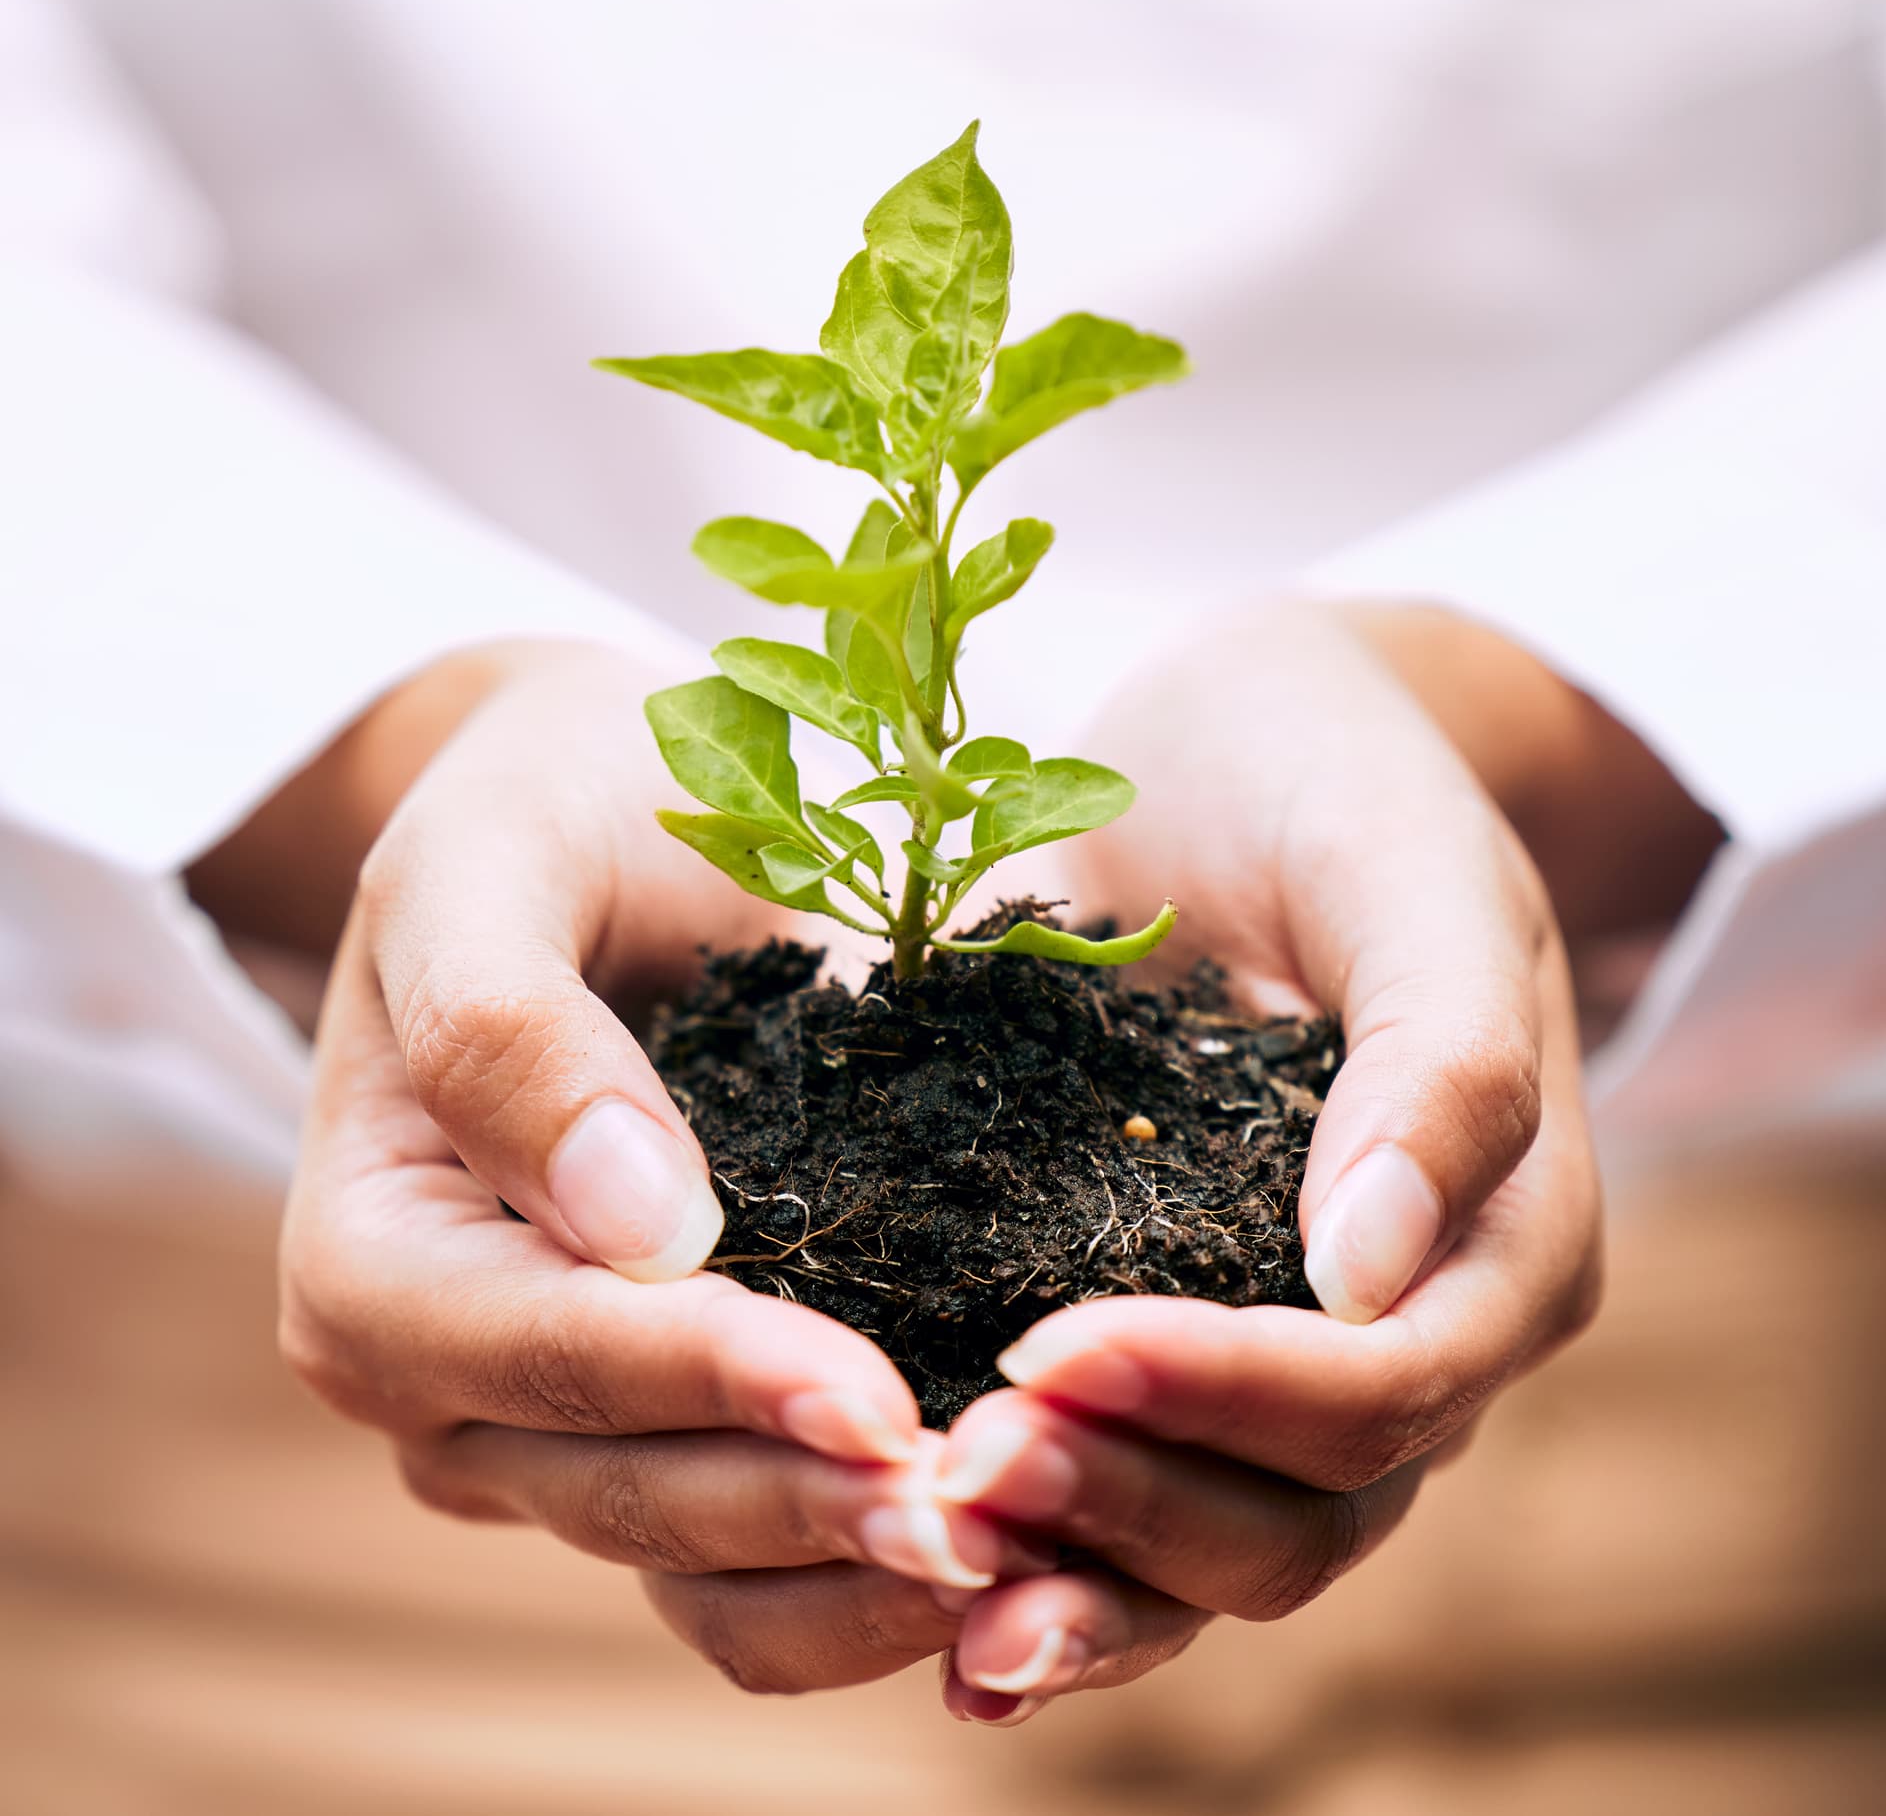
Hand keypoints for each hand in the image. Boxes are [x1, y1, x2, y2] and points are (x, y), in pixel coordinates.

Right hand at [277, 644, 1024, 1691]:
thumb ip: (512, 1025)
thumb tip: (623, 1223)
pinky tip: (1002, 1546)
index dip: (706, 1380)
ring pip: (699, 1561)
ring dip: (850, 1575)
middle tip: (984, 1513)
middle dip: (804, 1503)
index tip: (874, 1398)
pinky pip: (758, 1548)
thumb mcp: (492, 858)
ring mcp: (559, 1425)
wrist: (609, 817)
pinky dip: (862, 1572)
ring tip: (1015, 1552)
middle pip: (627, 1489)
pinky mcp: (675, 1421)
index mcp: (373, 1259)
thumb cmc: (546, 808)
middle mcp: (449, 1379)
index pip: (543, 1349)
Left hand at [922, 601, 1613, 1721]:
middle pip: (1301, 1507)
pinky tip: (926, 1574)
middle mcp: (1411, 1331)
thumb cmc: (1345, 783)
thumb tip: (1373, 1270)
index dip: (1228, 1389)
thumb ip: (1439, 1063)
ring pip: (1217, 1543)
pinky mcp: (1182, 1336)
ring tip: (925, 1540)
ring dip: (1076, 1567)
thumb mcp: (1409, 875)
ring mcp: (1292, 1353)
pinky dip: (1050, 1554)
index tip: (1052, 1349)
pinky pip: (1135, 1489)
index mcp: (1503, 1238)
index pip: (1385, 1383)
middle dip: (1131, 1503)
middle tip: (955, 1472)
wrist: (1255, 747)